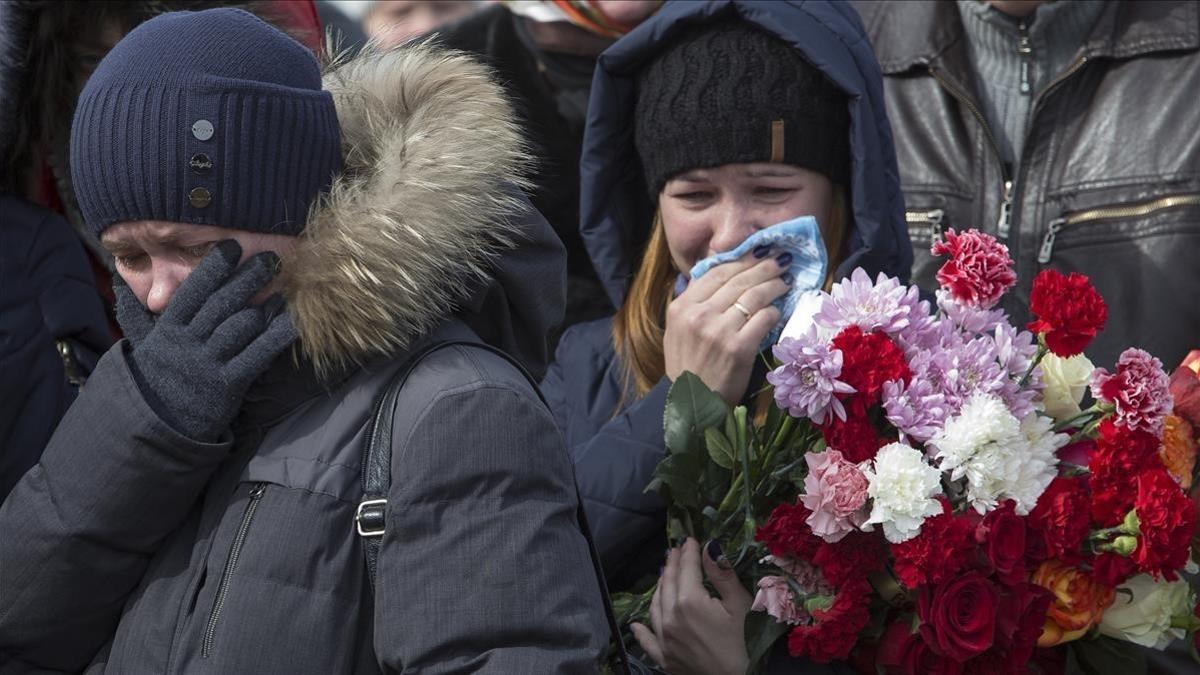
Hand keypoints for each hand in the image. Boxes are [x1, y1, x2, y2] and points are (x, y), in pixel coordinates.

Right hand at [119, 240, 297, 440]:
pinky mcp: (230, 383)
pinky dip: (277, 336)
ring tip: (284, 286)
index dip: (213, 267)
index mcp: (169, 329)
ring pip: (241, 326)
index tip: (232, 246)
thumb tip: (124, 282)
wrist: (161, 425)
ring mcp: (209, 364)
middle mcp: (189, 343)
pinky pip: (258, 354)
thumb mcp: (143, 343)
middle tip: (271, 258)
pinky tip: (293, 321)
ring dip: (265, 304)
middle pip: (222, 303)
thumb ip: (139, 313)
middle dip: (248, 278)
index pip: (192, 291)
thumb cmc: (160, 375)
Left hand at [632, 538, 752, 674]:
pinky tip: (636, 624)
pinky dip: (641, 630)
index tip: (689, 539)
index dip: (688, 552)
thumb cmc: (748, 641)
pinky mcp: (665, 658)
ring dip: (659, 588)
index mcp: (690, 601)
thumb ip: (722, 573)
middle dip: (671, 565)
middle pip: (668, 584)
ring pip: (655, 606)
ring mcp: (665, 639)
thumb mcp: (740, 603)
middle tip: (674, 551)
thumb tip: (709, 546)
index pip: (686, 568)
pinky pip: (647, 641)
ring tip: (664, 576)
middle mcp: (671, 618)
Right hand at [663, 249, 788, 404]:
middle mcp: (698, 315)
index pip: (716, 273)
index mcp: (681, 307)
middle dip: (763, 267)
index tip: (759, 252)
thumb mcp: (678, 329)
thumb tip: (720, 274)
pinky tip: (777, 311)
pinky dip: (773, 313)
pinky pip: (764, 319)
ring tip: (785, 282)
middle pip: (738, 280)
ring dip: (774, 286)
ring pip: (754, 296)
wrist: (692, 403)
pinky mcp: (739, 348)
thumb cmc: (687, 365)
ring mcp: (718, 331)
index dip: (741, 260)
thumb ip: (694, 302)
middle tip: (781, 261)